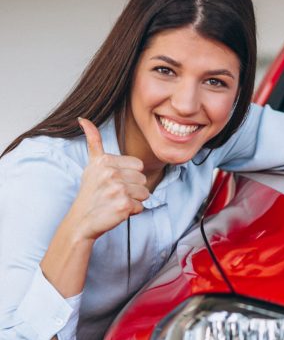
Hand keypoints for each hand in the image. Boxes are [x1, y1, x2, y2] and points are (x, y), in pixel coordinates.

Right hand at [72, 118, 148, 239]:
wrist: (82, 221)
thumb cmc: (91, 193)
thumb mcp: (92, 165)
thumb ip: (93, 142)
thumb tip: (83, 119)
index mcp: (105, 161)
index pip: (138, 166)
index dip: (129, 176)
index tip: (113, 182)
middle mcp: (110, 173)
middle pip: (143, 179)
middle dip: (133, 189)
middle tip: (114, 194)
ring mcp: (117, 189)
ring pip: (145, 193)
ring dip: (134, 200)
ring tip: (116, 202)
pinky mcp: (124, 205)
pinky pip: (141, 207)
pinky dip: (132, 212)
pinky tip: (117, 211)